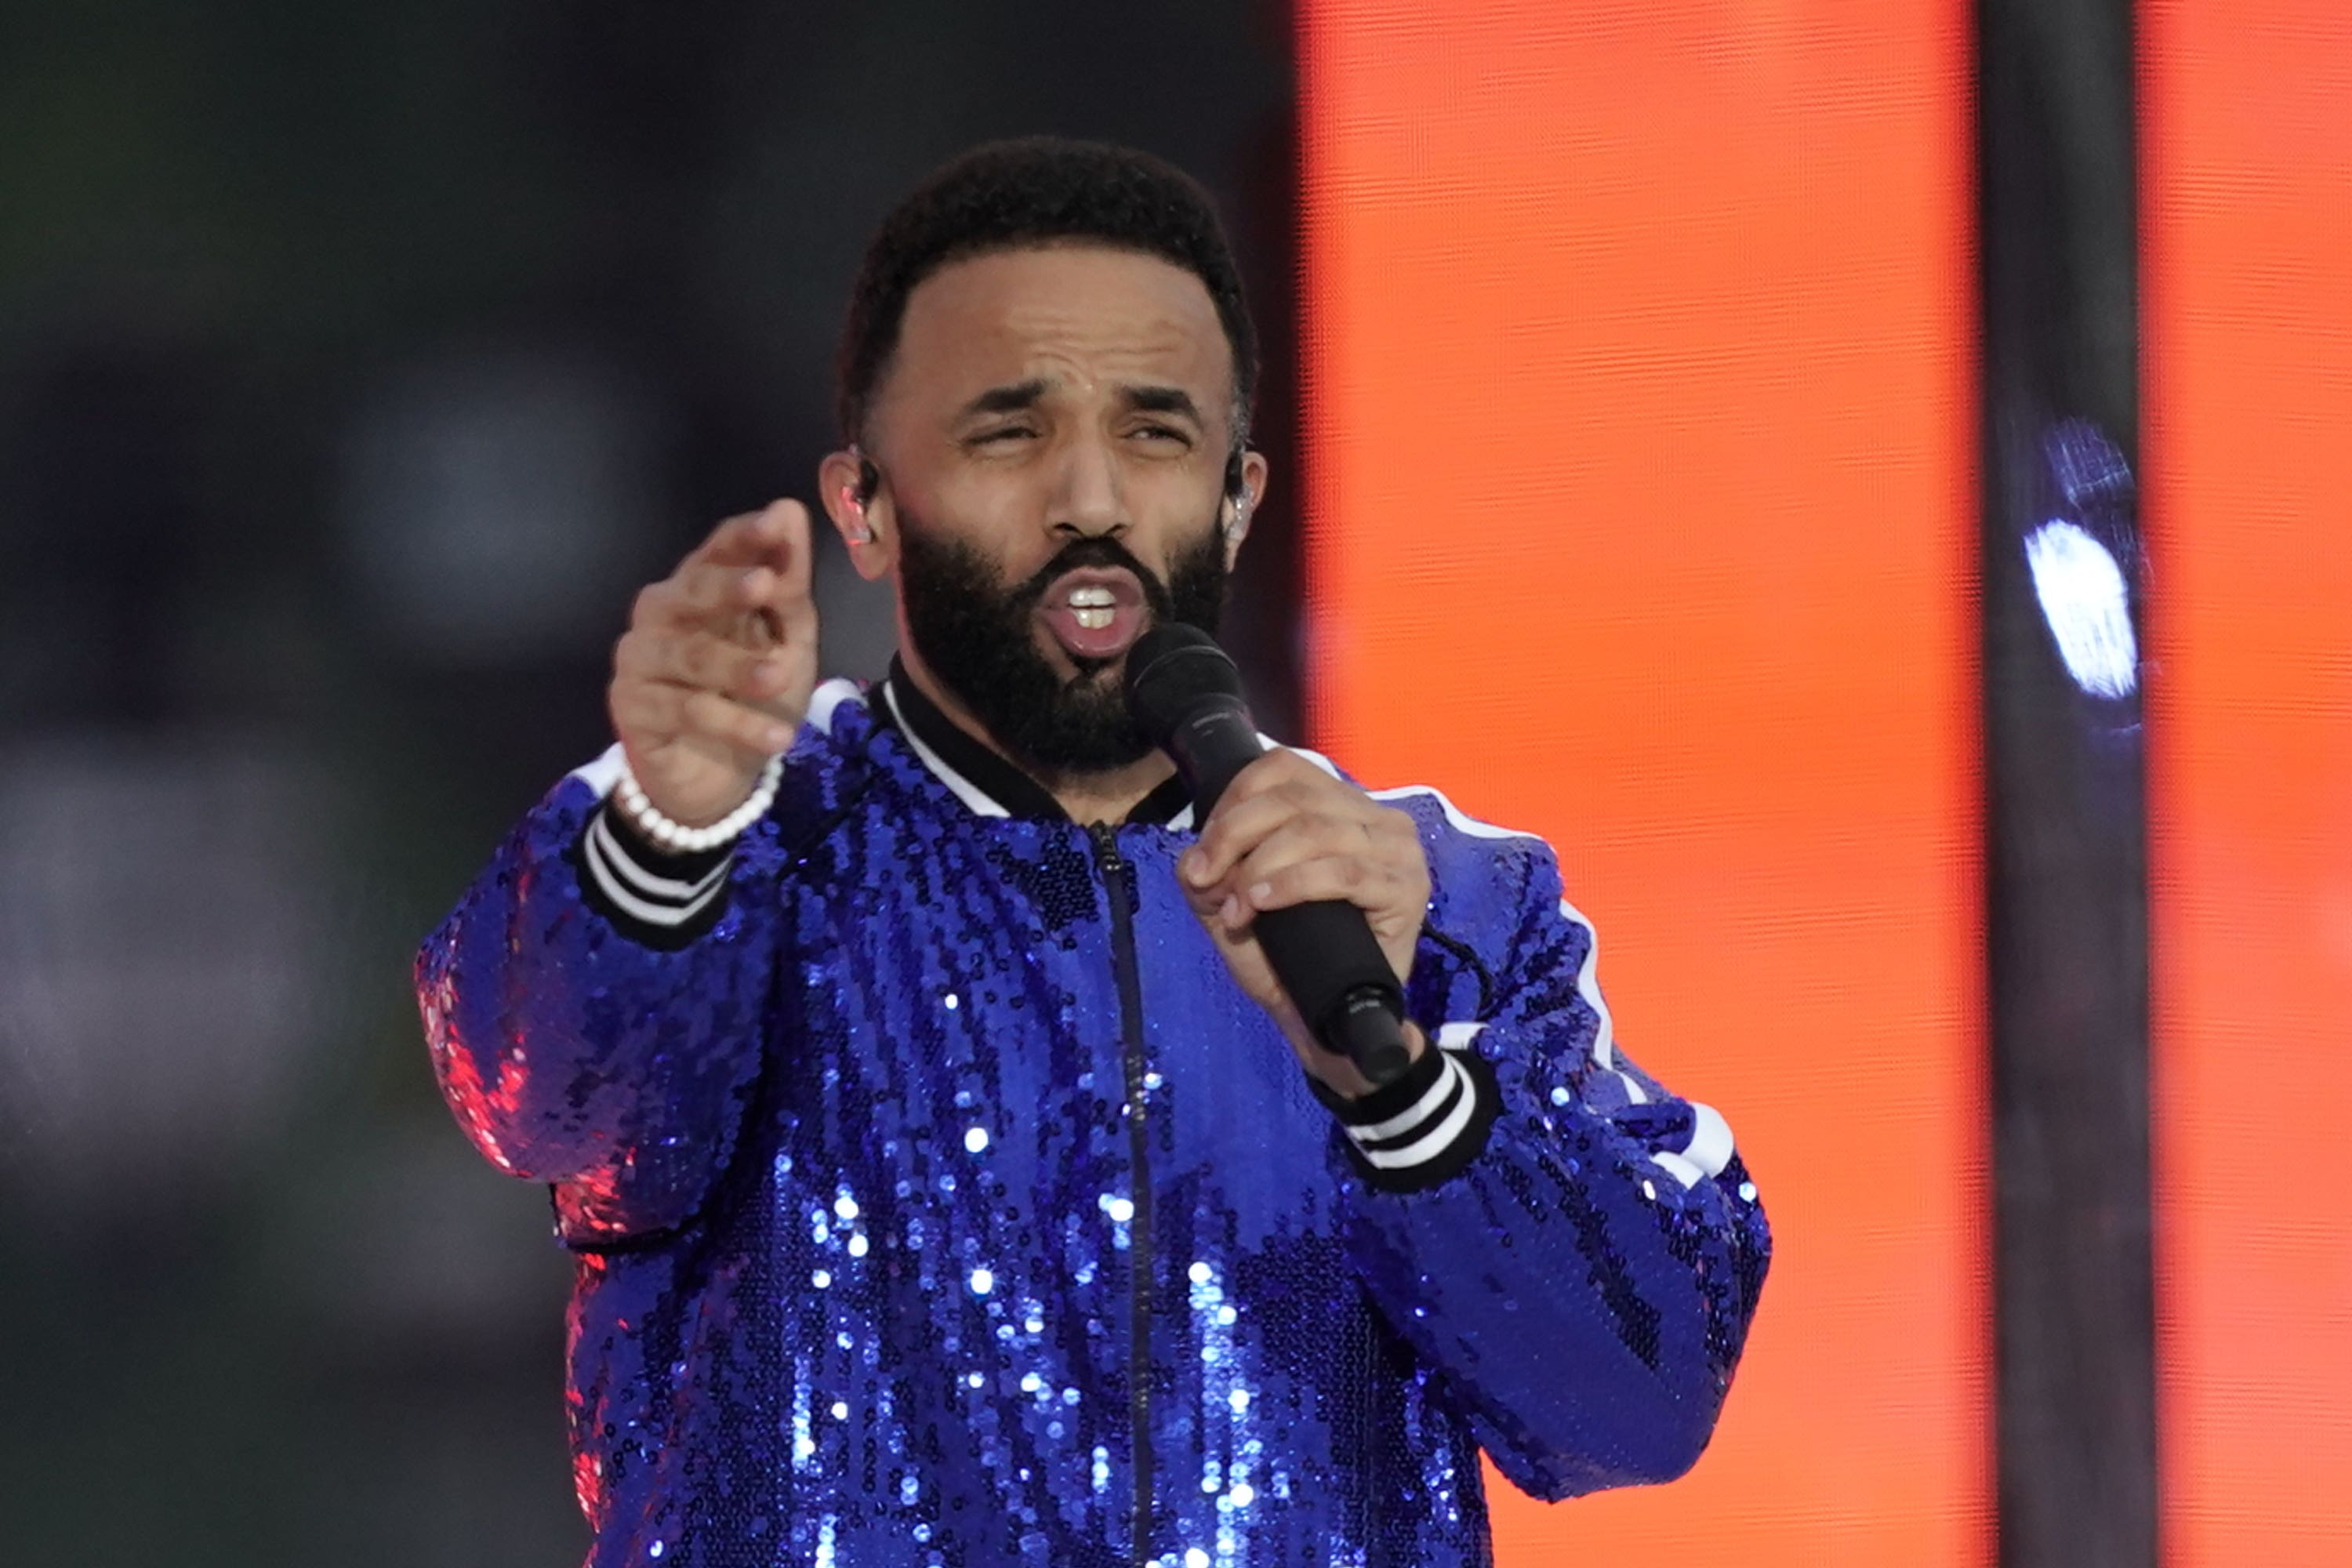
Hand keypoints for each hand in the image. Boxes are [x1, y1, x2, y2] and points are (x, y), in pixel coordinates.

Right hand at [607, 500, 818, 827]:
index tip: (779, 522)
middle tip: (766, 584)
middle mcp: (662, 613)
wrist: (720, 776)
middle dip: (728, 585)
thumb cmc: (754, 698)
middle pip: (689, 589)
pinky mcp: (632, 707)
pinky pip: (686, 710)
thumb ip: (789, 586)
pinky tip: (776, 738)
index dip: (745, 536)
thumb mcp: (786, 643)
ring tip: (780, 677)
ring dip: (738, 666)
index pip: (717, 550)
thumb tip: (791, 510)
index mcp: (700, 588)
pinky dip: (737, 724)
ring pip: (688, 654)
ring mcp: (641, 658)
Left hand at [1177, 750, 1431, 1095]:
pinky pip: (1345, 872)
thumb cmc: (1287, 952)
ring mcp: (1398, 850)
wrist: (1324, 1017)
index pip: (1282, 768)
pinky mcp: (1407, 889)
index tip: (1204, 856)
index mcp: (1339, 803)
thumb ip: (1208, 870)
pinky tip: (1264, 903)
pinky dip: (1294, 884)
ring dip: (1261, 867)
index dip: (1233, 803)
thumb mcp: (1230, 900)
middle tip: (1207, 882)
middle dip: (1235, 836)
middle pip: (1293, 797)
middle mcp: (1375, 815)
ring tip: (1239, 909)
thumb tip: (1195, 861)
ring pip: (1315, 830)